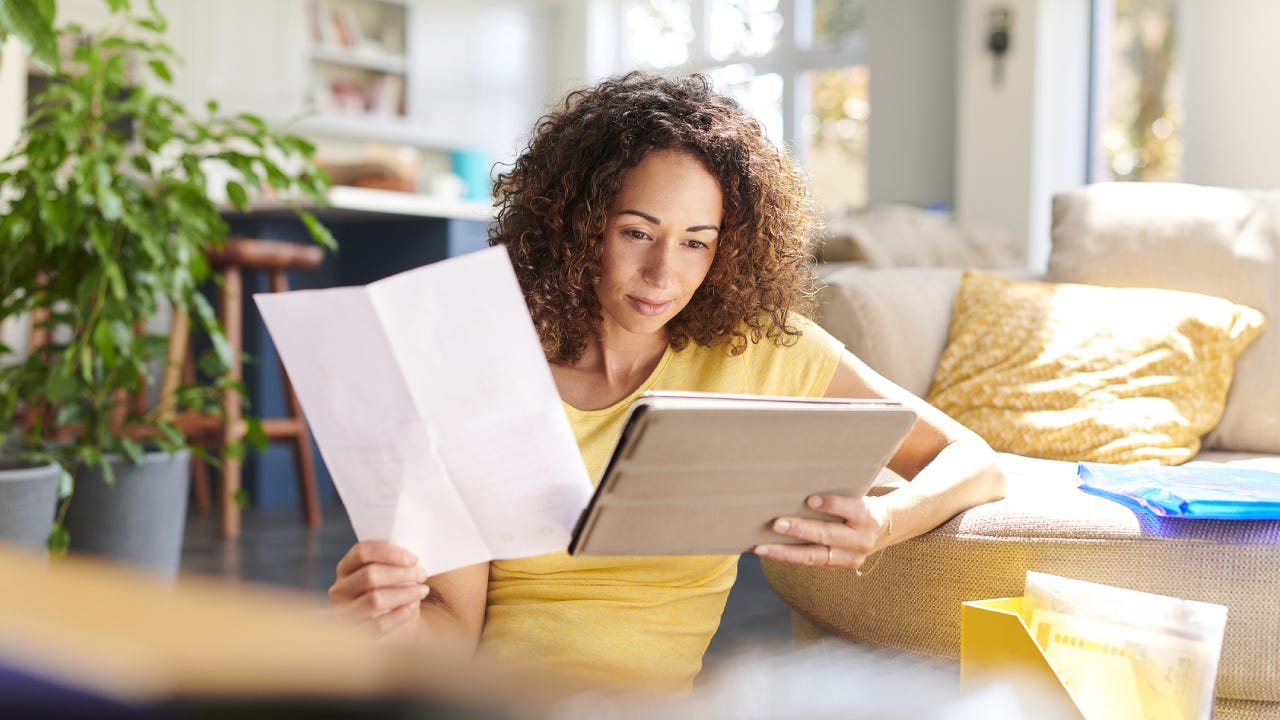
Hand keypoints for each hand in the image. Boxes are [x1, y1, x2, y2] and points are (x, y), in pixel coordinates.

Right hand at [329, 540, 430, 641]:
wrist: (393, 625)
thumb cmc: (393, 591)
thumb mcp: (391, 574)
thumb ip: (395, 562)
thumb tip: (412, 558)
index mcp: (346, 567)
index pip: (362, 552)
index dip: (389, 553)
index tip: (414, 559)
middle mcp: (340, 589)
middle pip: (370, 575)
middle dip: (401, 573)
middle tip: (422, 574)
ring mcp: (344, 612)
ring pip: (375, 600)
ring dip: (404, 594)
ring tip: (422, 591)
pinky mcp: (354, 634)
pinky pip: (378, 624)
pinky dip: (399, 615)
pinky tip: (411, 608)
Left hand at [753, 494, 889, 570]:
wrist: (884, 528)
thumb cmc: (860, 503)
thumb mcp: (857, 493)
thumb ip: (838, 489)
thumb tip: (802, 477)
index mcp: (868, 516)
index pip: (851, 509)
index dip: (831, 504)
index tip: (809, 500)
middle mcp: (861, 540)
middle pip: (828, 535)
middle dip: (801, 530)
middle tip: (776, 523)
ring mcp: (851, 557)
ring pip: (815, 556)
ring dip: (786, 552)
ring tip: (761, 547)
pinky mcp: (839, 567)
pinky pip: (811, 563)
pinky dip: (788, 557)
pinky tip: (768, 551)